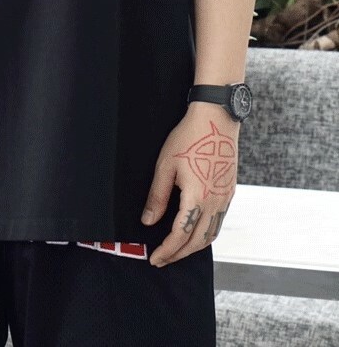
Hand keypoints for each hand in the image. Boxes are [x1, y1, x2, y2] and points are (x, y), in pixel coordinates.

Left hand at [141, 102, 238, 266]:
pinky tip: (194, 231)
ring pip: (211, 235)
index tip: (154, 258)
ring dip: (193, 247)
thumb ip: (157, 196)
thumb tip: (148, 221)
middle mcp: (215, 203)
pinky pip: (218, 222)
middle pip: (197, 242)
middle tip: (162, 259)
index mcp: (198, 198)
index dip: (166, 250)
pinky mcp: (229, 192)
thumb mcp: (166, 165)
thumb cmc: (189, 138)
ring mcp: (225, 198)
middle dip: (178, 254)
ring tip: (176, 250)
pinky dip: (205, 234)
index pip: (180, 236)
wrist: (216, 119)